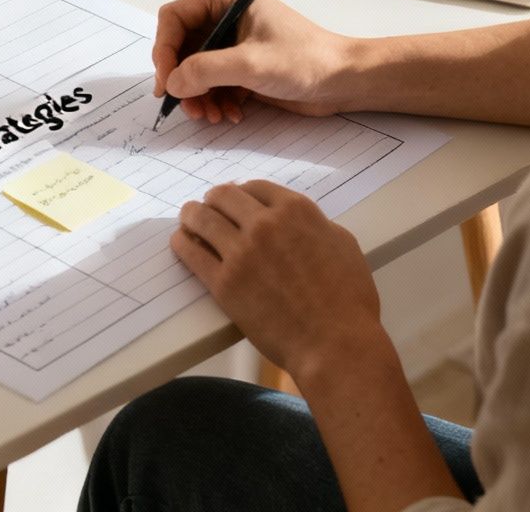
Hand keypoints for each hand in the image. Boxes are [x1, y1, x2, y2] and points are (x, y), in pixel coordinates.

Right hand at [153, 0, 356, 121]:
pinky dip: (214, 101)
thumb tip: (172, 83)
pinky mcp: (241, 67)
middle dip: (182, 80)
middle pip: (180, 48)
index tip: (167, 82)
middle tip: (189, 107)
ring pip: (193, 71)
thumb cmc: (306, 60)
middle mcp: (224, 17)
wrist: (342, 81)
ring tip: (212, 116)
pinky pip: (211, 84)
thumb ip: (206, 70)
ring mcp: (232, 43)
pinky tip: (230, 114)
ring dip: (198, 96)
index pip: (174, 18)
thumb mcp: (251, 64)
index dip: (164, 50)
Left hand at [171, 180, 388, 381]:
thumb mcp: (344, 246)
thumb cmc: (348, 301)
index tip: (236, 200)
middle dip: (215, 199)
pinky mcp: (224, 282)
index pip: (256, 187)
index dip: (243, 192)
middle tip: (209, 207)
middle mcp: (265, 224)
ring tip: (188, 219)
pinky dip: (182, 243)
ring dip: (192, 215)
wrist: (334, 344)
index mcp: (296, 210)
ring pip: (202, 218)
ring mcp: (241, 252)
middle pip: (224, 195)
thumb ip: (316, 226)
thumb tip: (299, 224)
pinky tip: (181, 242)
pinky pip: (191, 253)